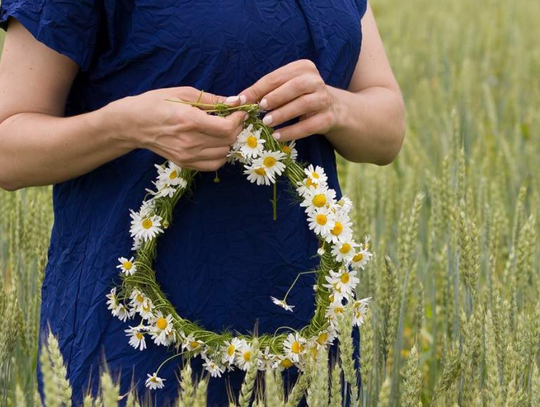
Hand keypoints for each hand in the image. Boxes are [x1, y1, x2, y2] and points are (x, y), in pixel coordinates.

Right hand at [106, 87, 246, 171]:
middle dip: (236, 128)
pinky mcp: (185, 164)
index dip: (238, 120)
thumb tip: (236, 101)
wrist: (132, 124)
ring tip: (223, 130)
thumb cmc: (156, 103)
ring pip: (224, 154)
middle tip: (233, 118)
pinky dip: (220, 155)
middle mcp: (189, 142)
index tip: (239, 112)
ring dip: (229, 141)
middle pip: (227, 141)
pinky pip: (213, 165)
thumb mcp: (183, 93)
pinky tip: (215, 143)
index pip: (226, 128)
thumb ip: (212, 100)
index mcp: (189, 121)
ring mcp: (187, 156)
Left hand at [233, 59, 336, 141]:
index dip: (257, 89)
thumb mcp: (283, 89)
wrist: (332, 108)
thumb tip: (236, 101)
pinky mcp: (328, 118)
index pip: (276, 77)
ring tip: (267, 123)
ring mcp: (324, 99)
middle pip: (294, 87)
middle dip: (275, 97)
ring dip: (282, 114)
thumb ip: (263, 92)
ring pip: (303, 104)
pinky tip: (278, 136)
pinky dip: (292, 131)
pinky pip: (309, 125)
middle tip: (260, 108)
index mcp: (303, 68)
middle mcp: (315, 80)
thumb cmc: (299, 97)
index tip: (241, 100)